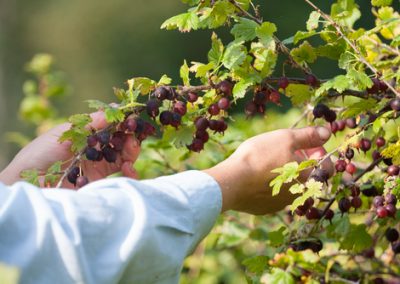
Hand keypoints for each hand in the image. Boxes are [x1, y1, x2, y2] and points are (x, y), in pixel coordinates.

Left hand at [0, 112, 139, 187]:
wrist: (29, 184)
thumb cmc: (39, 154)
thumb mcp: (64, 133)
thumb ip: (89, 124)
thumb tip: (114, 108)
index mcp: (85, 133)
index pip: (110, 125)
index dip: (123, 121)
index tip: (132, 118)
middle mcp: (94, 148)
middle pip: (120, 140)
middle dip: (130, 135)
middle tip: (133, 134)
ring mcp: (98, 165)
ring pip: (124, 155)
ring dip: (132, 151)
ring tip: (131, 149)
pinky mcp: (99, 182)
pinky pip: (121, 176)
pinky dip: (130, 171)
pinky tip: (129, 168)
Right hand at [204, 126, 332, 214]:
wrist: (232, 182)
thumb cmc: (260, 157)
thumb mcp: (285, 138)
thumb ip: (309, 136)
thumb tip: (327, 132)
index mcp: (309, 178)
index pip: (328, 167)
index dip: (319, 152)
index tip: (305, 144)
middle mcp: (299, 195)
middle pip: (309, 177)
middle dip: (302, 162)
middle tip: (286, 151)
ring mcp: (281, 205)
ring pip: (291, 187)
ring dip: (287, 175)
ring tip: (270, 162)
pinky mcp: (265, 209)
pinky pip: (274, 195)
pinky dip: (271, 185)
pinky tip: (257, 176)